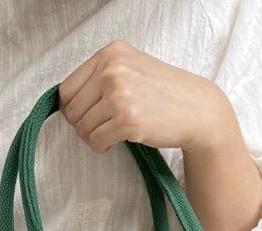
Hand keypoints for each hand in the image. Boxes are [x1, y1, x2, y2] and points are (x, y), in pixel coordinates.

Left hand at [58, 39, 234, 154]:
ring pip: (82, 128)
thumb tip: (65, 104)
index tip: (89, 114)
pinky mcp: (128, 120)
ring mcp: (120, 95)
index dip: (74, 107)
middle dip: (83, 124)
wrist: (197, 109)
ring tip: (113, 132)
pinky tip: (117, 140)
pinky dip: (102, 147)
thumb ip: (100, 77)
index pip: (67, 88)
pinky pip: (95, 142)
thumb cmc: (162, 93)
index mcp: (111, 53)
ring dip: (93, 137)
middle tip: (103, 126)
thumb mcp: (131, 68)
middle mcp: (113, 70)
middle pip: (71, 110)